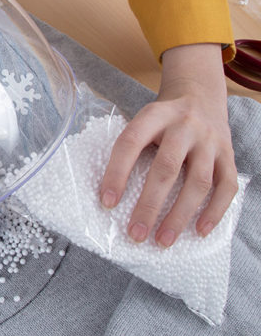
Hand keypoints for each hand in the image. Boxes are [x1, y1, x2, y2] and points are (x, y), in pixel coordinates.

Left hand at [99, 43, 237, 246]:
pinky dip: (214, 211)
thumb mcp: (142, 120)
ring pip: (198, 182)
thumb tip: (109, 193)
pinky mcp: (229, 155)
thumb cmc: (162, 119)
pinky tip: (199, 231)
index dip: (117, 173)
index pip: (131, 143)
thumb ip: (129, 147)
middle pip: (166, 168)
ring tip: (163, 240)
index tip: (107, 202)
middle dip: (149, 205)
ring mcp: (210, 141)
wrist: (200, 95)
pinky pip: (226, 187)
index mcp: (155, 115)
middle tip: (135, 233)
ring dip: (180, 215)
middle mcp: (185, 126)